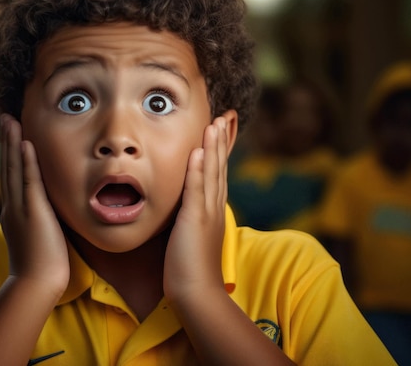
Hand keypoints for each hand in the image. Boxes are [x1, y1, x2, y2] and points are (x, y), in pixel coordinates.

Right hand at [0, 114, 69, 295]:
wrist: (36, 283)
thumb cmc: (42, 265)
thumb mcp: (38, 235)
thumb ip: (40, 218)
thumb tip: (49, 209)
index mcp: (13, 212)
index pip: (10, 177)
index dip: (9, 154)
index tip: (10, 135)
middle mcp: (12, 206)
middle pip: (7, 167)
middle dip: (6, 141)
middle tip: (4, 118)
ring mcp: (19, 208)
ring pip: (13, 169)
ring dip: (12, 143)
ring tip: (10, 120)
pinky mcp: (32, 212)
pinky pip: (29, 181)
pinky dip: (26, 161)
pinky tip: (25, 144)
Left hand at [163, 116, 228, 301]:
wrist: (197, 294)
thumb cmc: (190, 270)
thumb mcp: (193, 237)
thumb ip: (192, 218)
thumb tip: (186, 208)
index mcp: (213, 211)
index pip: (218, 174)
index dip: (220, 151)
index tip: (221, 129)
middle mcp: (213, 208)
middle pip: (219, 168)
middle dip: (221, 141)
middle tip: (224, 116)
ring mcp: (206, 214)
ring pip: (211, 174)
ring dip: (212, 147)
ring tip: (214, 123)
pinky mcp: (194, 221)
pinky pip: (196, 190)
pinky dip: (197, 169)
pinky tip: (198, 150)